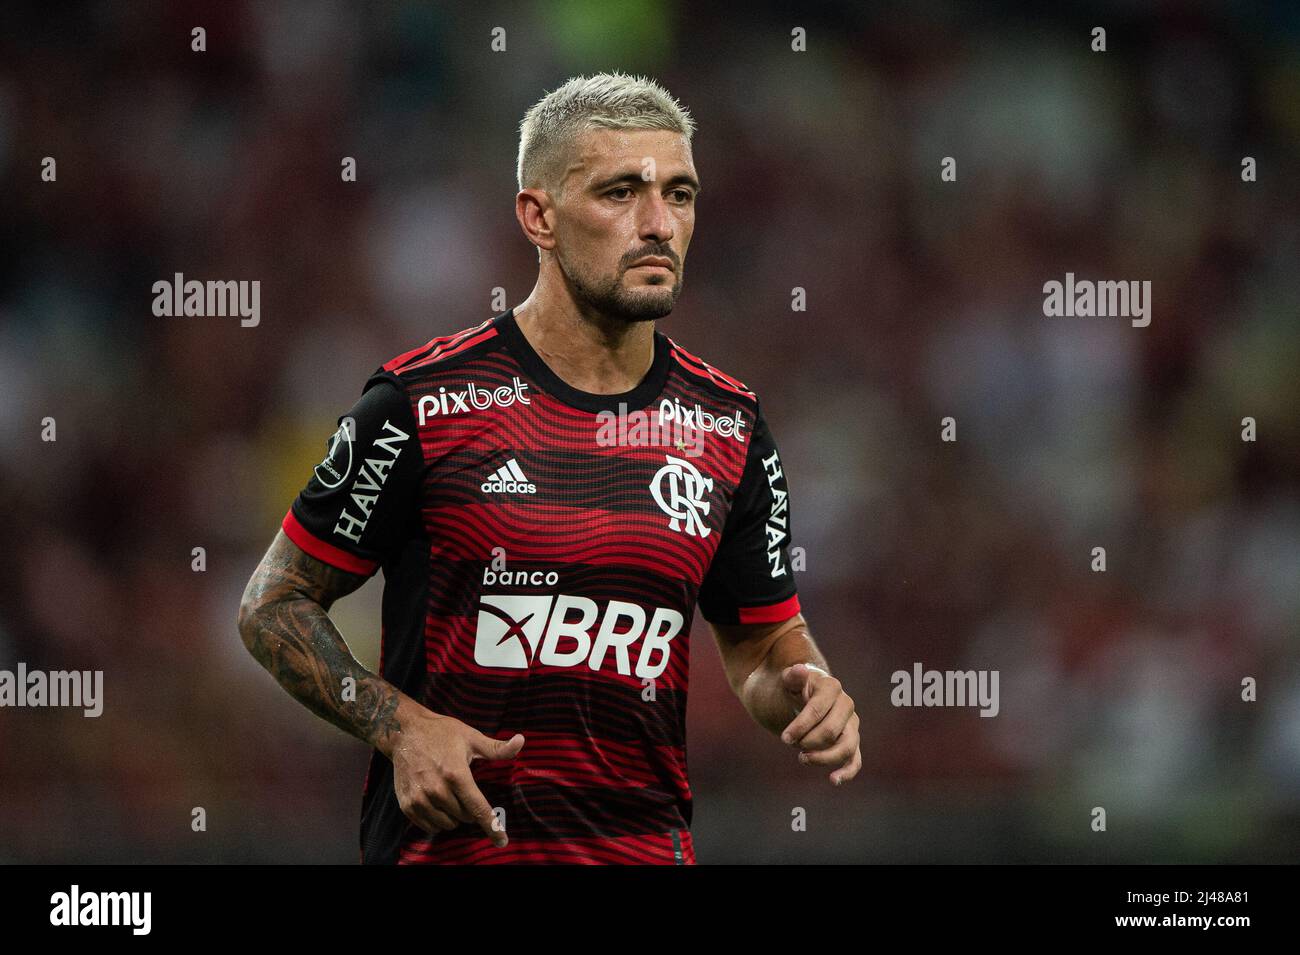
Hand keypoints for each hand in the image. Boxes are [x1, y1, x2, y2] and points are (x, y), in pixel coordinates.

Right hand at [388, 701, 524, 846]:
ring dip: (453, 816)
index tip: (502, 841)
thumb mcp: (471, 737)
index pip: (478, 808)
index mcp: (456, 774)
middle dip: (469, 808)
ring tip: (448, 793)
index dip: (492, 827)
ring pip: (447, 824)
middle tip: (462, 788)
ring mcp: (420, 799)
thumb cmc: (442, 733)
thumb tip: (521, 741)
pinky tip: (435, 801)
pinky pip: (429, 826)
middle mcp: (437, 790)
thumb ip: (497, 748)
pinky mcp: (407, 805)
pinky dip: (437, 819)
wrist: (405, 732)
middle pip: (464, 817)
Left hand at [780, 663, 860, 785]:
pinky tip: (833, 780)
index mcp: (831, 687)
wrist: (801, 697)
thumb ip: (792, 677)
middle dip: (808, 741)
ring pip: (847, 747)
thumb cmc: (792, 689)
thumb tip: (800, 670)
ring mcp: (851, 724)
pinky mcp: (851, 741)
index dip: (799, 727)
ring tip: (802, 759)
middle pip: (831, 731)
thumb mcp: (787, 682)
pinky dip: (847, 771)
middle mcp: (846, 705)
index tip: (784, 738)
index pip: (816, 710)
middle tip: (791, 744)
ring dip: (823, 758)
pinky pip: (855, 759)